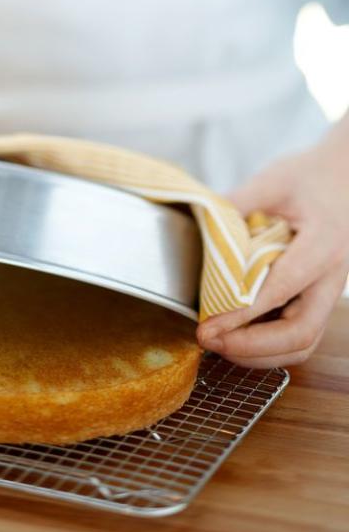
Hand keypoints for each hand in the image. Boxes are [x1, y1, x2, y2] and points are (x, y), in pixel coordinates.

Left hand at [197, 129, 348, 367]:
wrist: (344, 178)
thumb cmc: (310, 177)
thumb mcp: (273, 181)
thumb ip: (237, 204)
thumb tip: (198, 228)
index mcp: (323, 244)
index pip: (282, 289)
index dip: (243, 314)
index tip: (208, 325)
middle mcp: (332, 277)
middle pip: (300, 333)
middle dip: (251, 347)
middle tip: (208, 339)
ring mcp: (328, 292)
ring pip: (303, 343)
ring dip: (258, 354)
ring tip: (218, 343)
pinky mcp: (319, 298)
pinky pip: (299, 335)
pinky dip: (267, 346)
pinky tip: (235, 336)